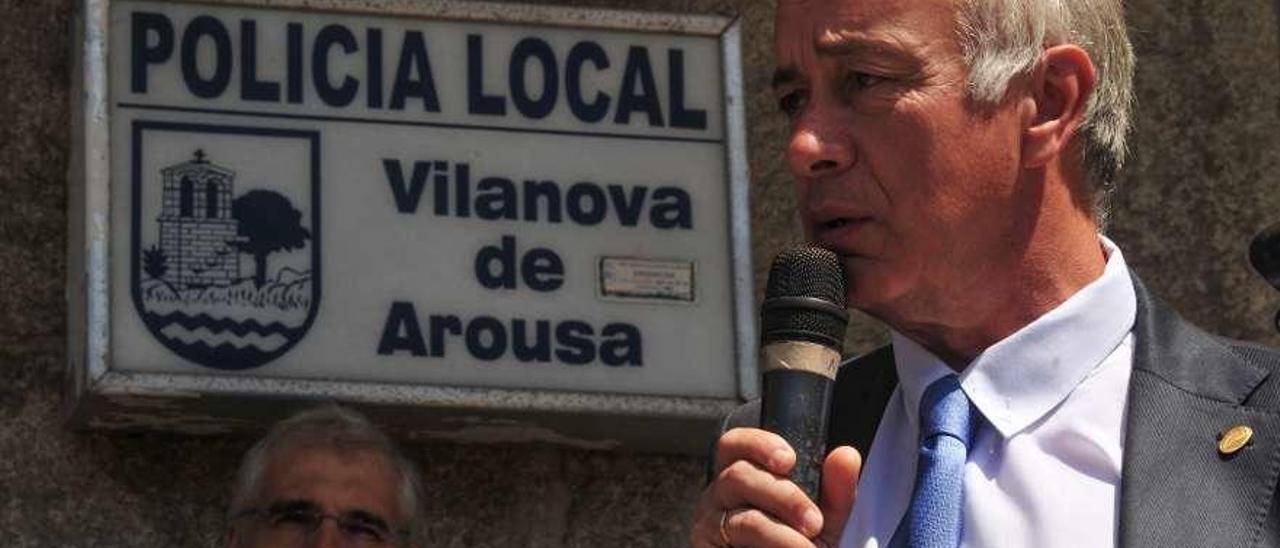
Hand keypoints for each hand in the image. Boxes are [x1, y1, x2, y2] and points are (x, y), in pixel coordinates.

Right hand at [690, 427, 861, 546]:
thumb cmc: (798, 546)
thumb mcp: (824, 519)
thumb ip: (836, 490)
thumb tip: (846, 454)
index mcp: (744, 475)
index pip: (736, 443)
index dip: (758, 444)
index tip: (789, 460)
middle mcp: (721, 494)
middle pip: (738, 475)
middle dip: (783, 496)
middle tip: (814, 522)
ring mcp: (710, 523)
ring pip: (742, 517)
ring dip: (780, 532)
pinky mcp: (705, 546)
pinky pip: (733, 541)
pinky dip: (767, 547)